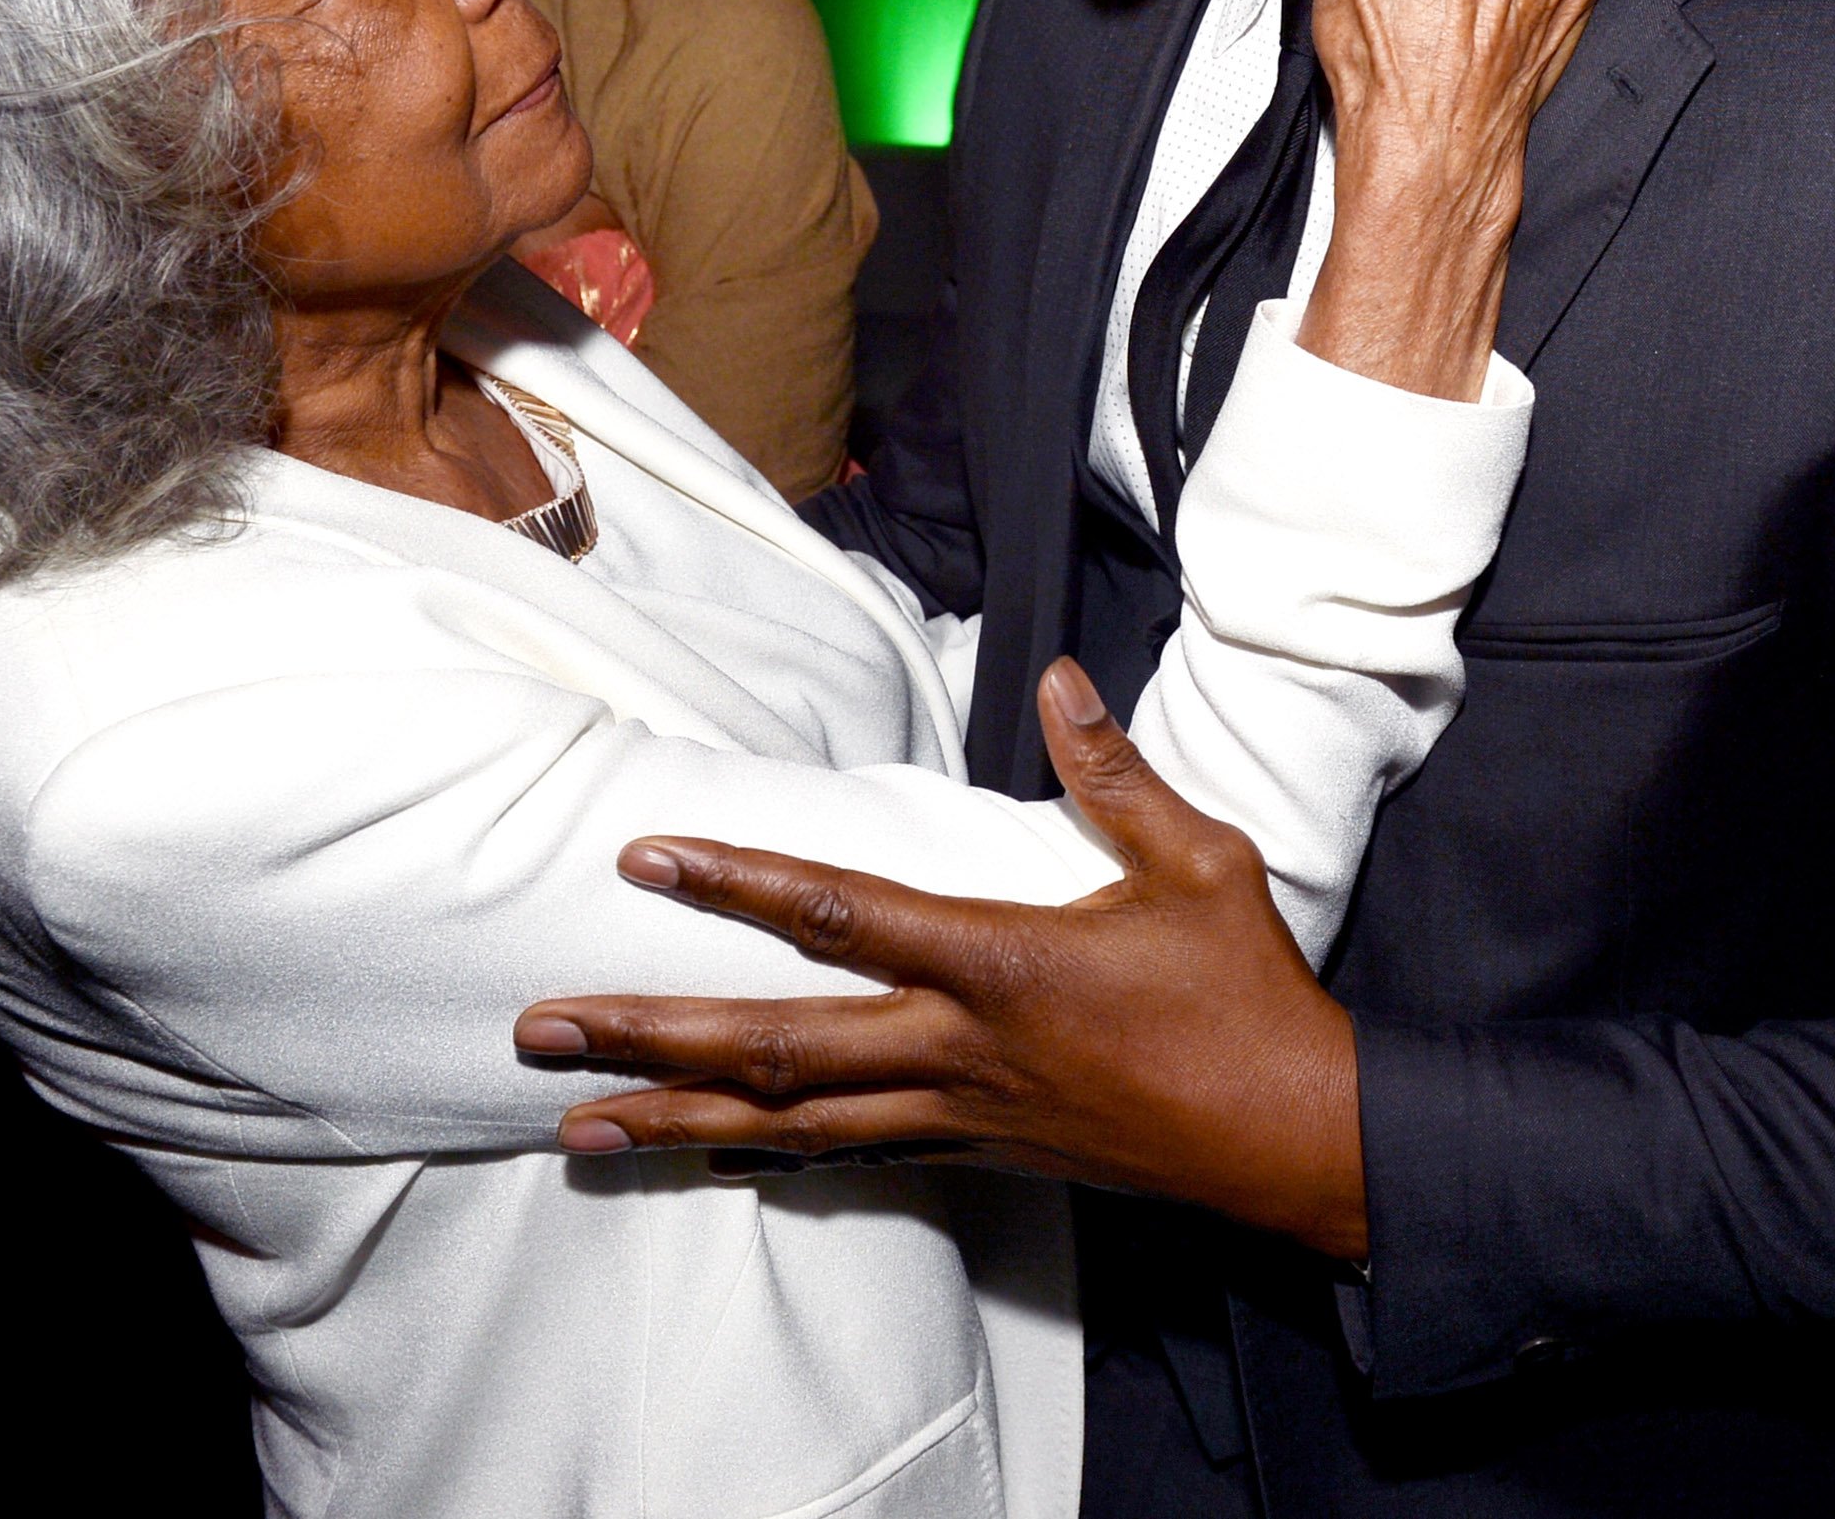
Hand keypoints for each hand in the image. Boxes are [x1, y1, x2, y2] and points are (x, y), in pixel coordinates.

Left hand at [512, 659, 1368, 1258]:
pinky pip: (845, 1159)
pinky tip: (699, 1158)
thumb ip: (1115, 770)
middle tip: (540, 1028)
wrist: (1294, 1145)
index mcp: (1002, 964)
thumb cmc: (1247, 996)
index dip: (738, 882)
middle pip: (774, 1047)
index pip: (842, 914)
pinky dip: (762, 1158)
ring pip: (789, 1122)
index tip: (646, 858)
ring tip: (573, 1121)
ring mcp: (959, 1115)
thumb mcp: (1199, 862)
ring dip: (675, 1119)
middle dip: (652, 1038)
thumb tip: (1059, 675)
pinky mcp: (975, 1156)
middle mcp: (958, 1050)